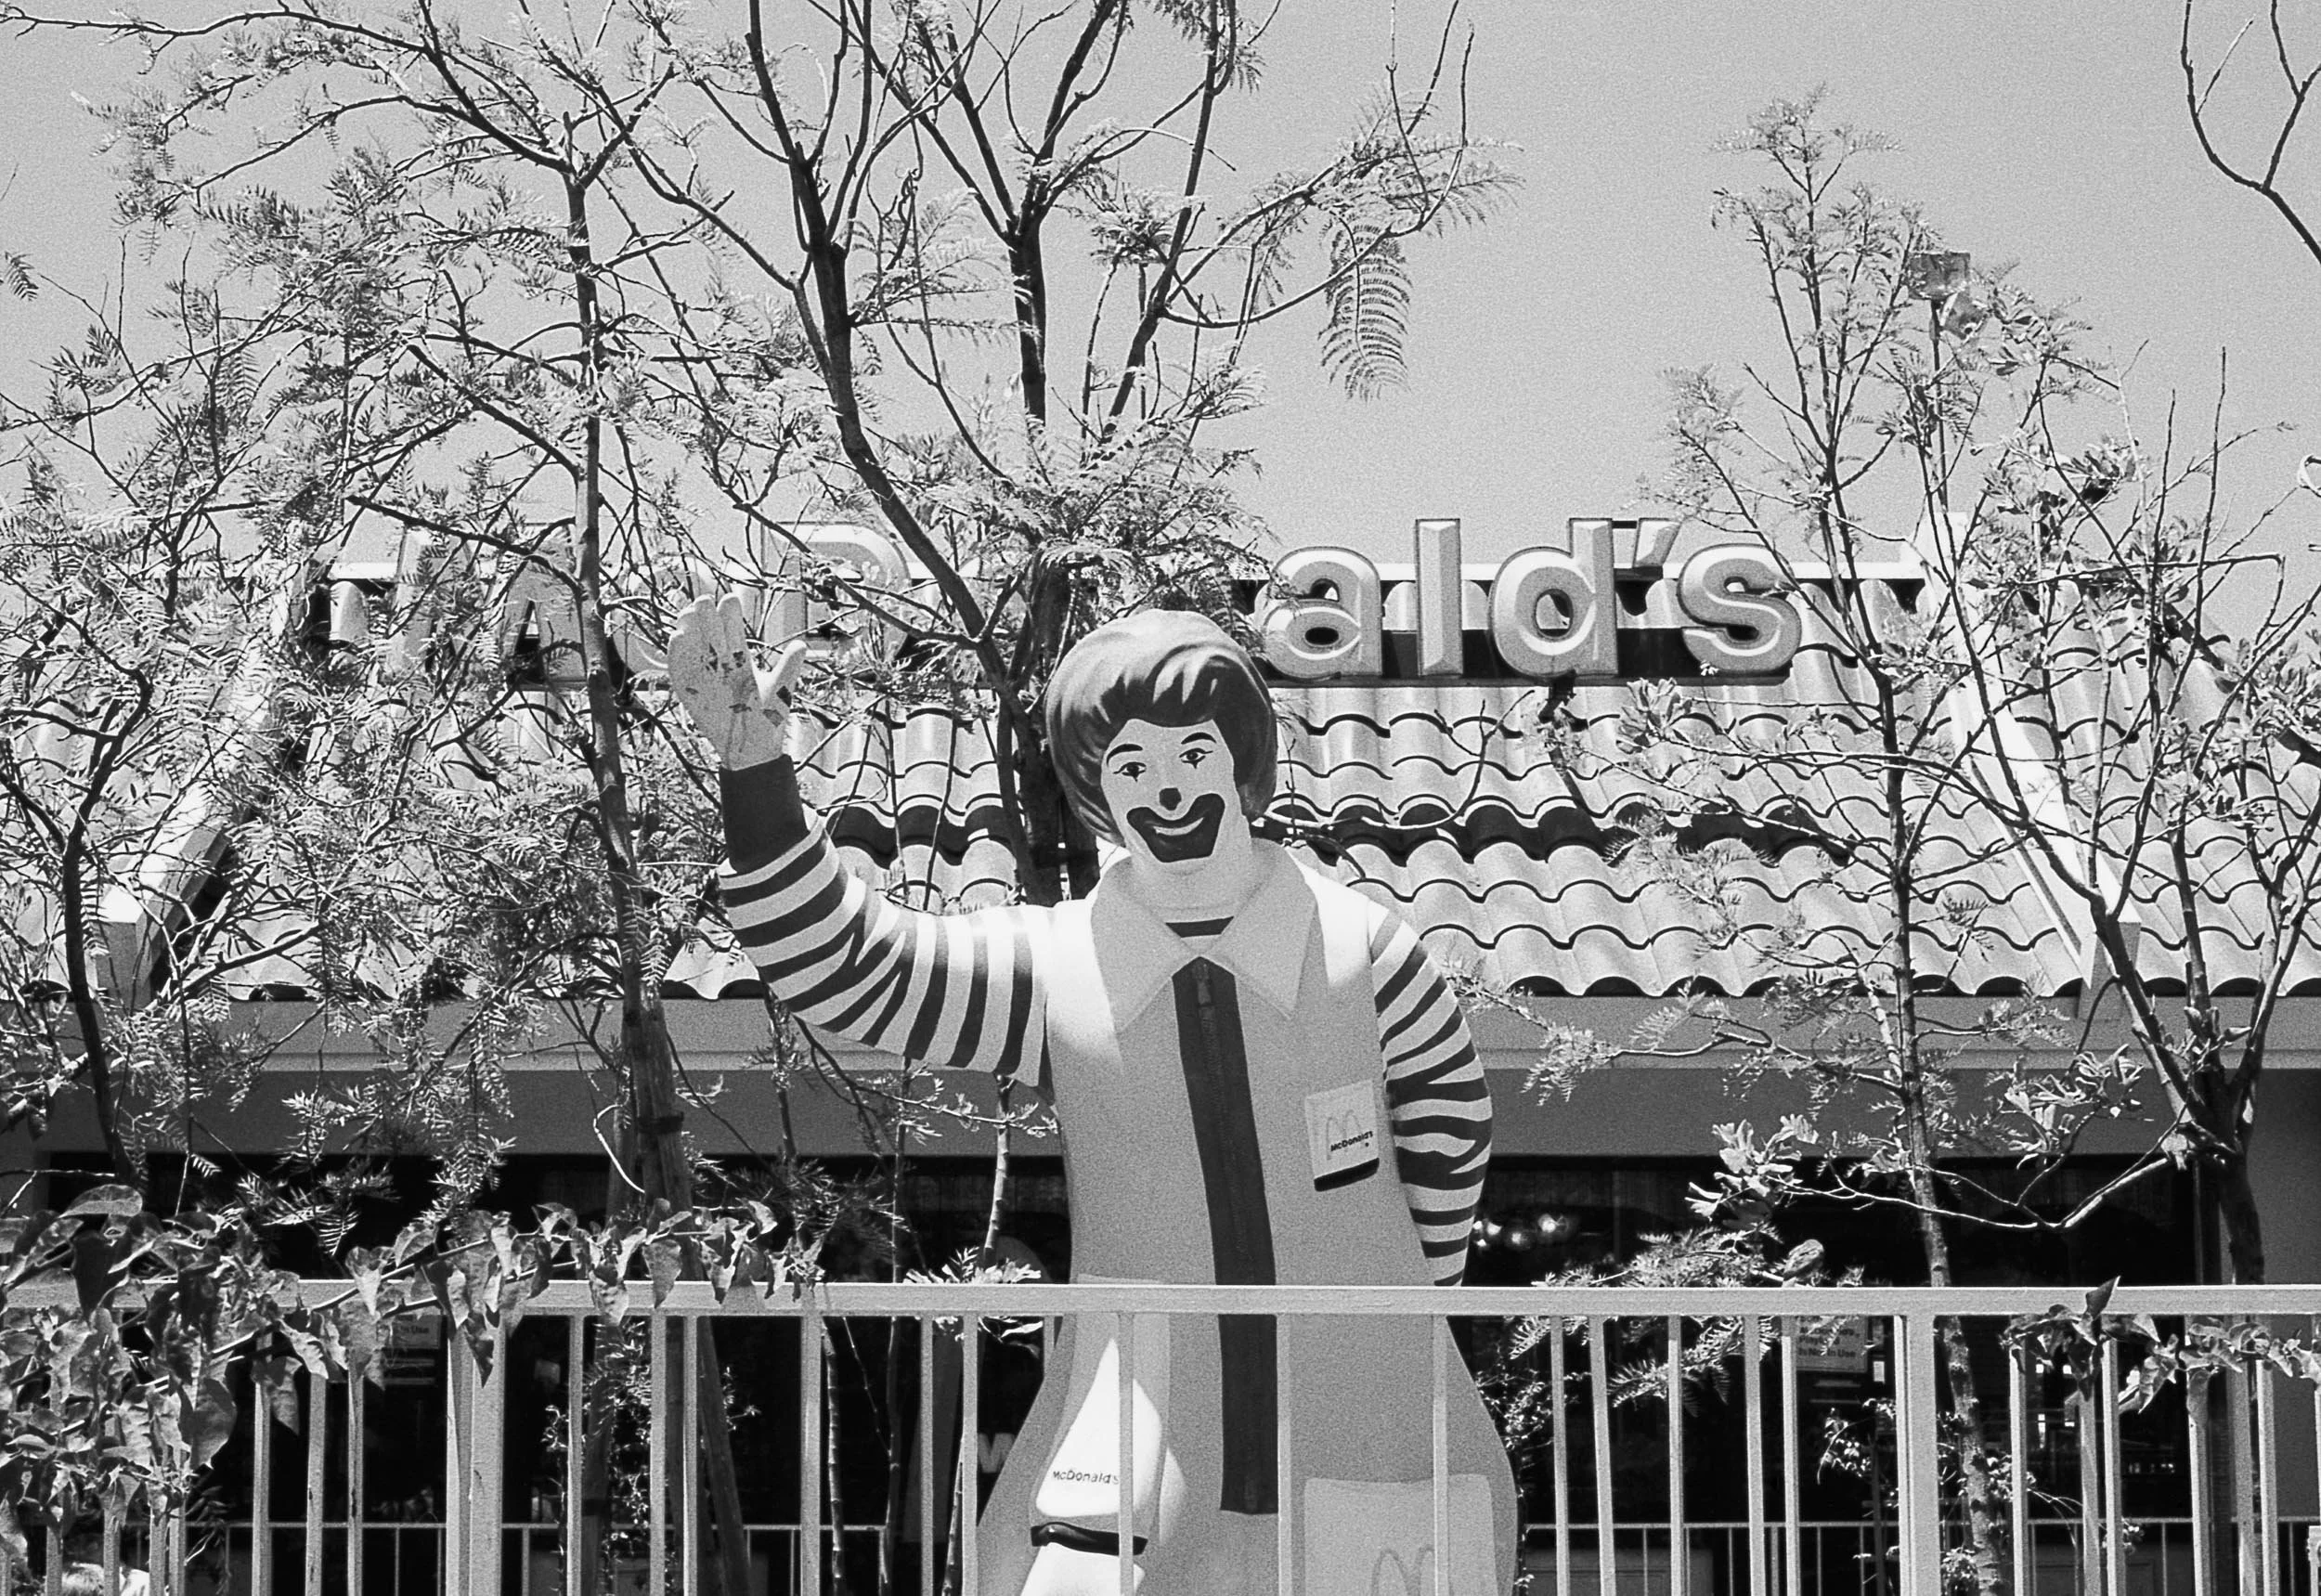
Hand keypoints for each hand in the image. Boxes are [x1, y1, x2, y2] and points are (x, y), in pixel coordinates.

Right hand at [667, 593, 807, 770]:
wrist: (751, 748)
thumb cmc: (768, 718)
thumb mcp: (780, 691)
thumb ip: (788, 668)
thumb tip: (802, 645)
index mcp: (741, 657)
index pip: (733, 629)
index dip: (731, 614)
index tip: (731, 599)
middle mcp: (720, 662)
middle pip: (710, 631)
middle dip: (706, 615)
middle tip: (704, 601)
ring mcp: (703, 674)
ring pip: (692, 644)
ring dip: (688, 628)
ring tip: (688, 614)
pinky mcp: (689, 689)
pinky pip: (678, 668)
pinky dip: (676, 653)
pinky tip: (678, 637)